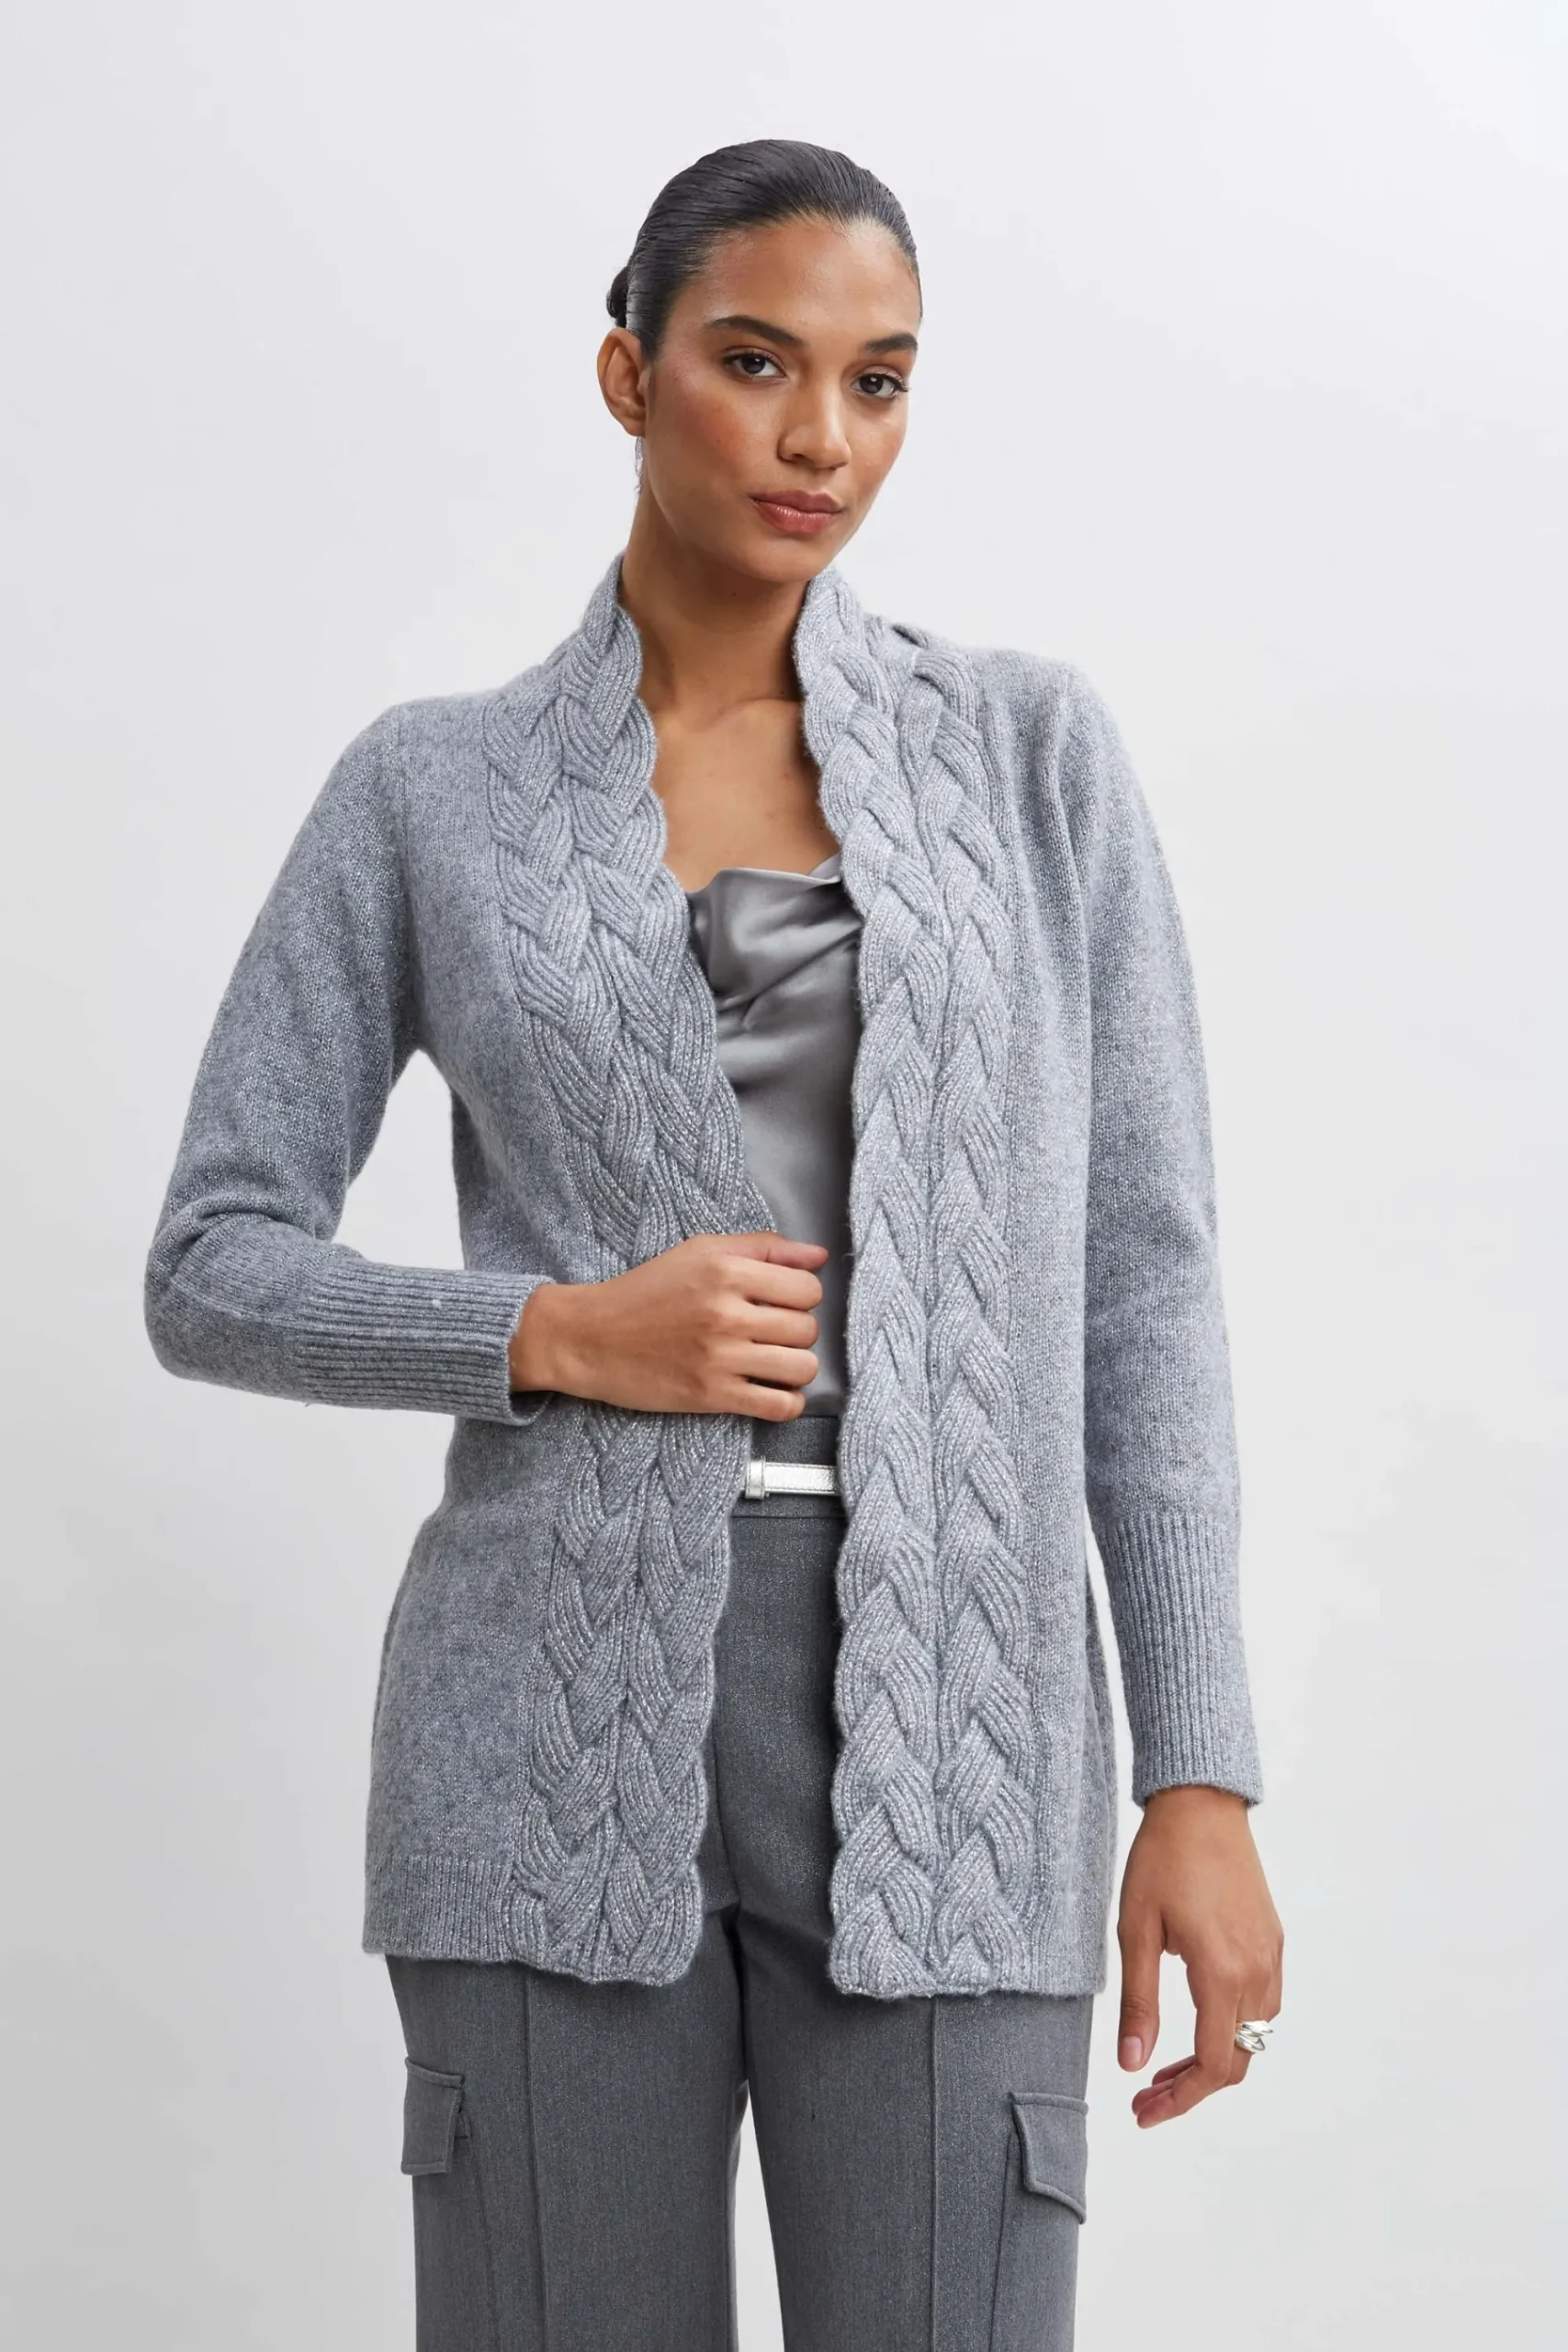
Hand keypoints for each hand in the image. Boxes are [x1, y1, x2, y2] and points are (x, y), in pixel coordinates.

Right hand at [507, 1232, 828, 1415]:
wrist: (589, 1338)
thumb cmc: (644, 1291)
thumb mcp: (700, 1252)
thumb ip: (763, 1247)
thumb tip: (818, 1256)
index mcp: (726, 1271)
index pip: (807, 1288)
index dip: (801, 1296)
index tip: (780, 1302)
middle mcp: (727, 1313)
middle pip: (807, 1328)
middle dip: (797, 1332)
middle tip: (771, 1333)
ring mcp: (720, 1357)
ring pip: (802, 1367)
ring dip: (796, 1367)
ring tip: (774, 1362)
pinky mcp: (711, 1395)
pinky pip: (780, 1406)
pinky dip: (787, 1403)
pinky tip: (770, 1391)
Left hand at [1116, 1784, 1282, 2127]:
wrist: (1202, 1803)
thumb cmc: (1162, 1859)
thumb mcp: (1136, 1930)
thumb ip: (1138, 2002)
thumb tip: (1131, 2065)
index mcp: (1222, 1972)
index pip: (1213, 2064)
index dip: (1179, 2100)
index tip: (1143, 2112)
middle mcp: (1258, 1971)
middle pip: (1238, 2061)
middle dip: (1192, 2089)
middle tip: (1145, 2098)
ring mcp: (1271, 1956)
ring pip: (1255, 2037)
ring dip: (1214, 2061)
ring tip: (1164, 2067)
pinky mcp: (1273, 1940)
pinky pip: (1263, 2006)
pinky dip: (1232, 2030)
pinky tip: (1197, 2022)